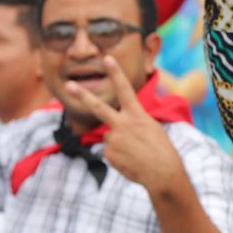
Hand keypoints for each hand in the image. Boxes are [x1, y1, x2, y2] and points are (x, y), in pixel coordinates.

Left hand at [63, 55, 185, 198]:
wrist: (163, 173)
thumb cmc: (162, 151)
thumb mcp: (151, 129)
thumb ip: (132, 123)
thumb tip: (111, 131)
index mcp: (138, 115)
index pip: (125, 89)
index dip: (116, 73)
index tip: (107, 59)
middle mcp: (124, 124)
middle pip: (98, 107)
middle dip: (83, 95)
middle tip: (69, 85)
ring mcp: (114, 139)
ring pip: (110, 136)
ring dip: (120, 144)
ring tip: (136, 154)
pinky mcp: (109, 153)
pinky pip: (110, 151)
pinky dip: (119, 157)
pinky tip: (131, 161)